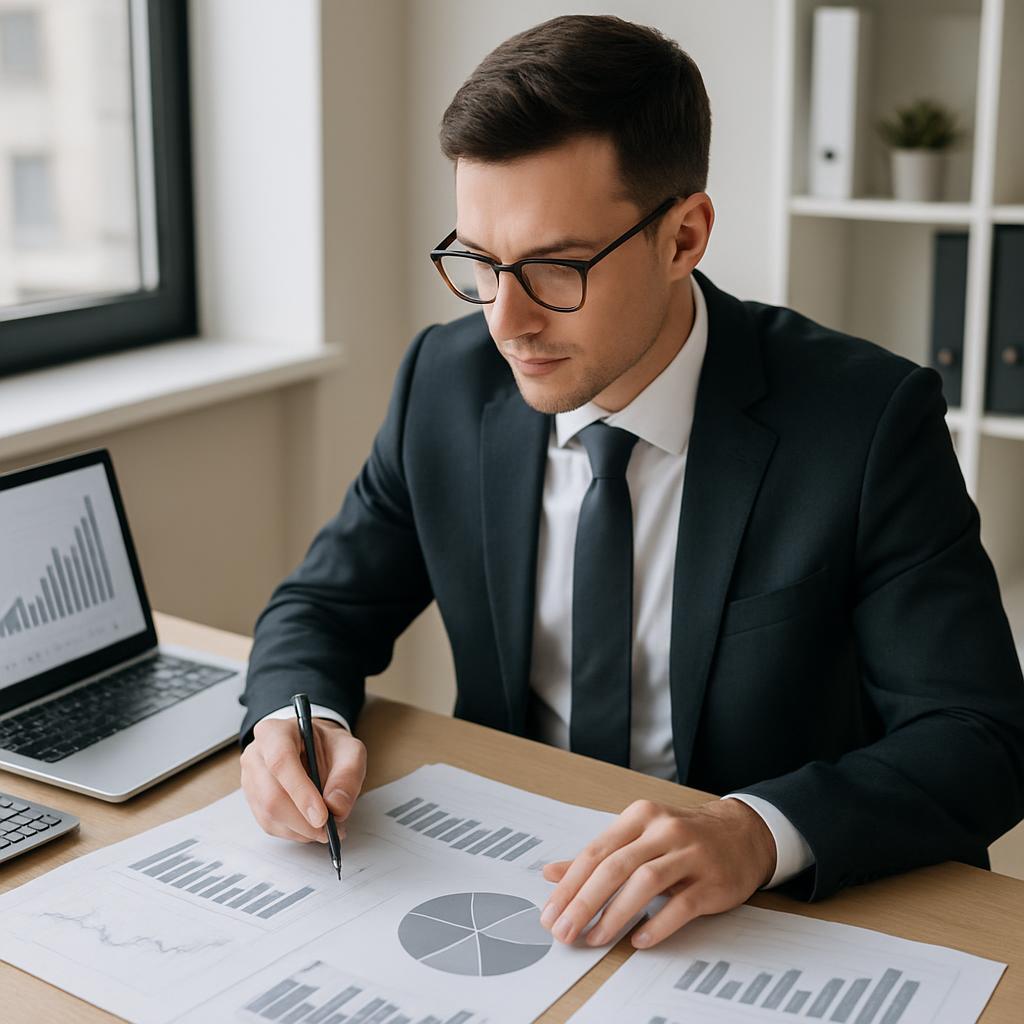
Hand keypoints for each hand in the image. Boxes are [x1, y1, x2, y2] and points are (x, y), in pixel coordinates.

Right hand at [240, 717, 366, 843]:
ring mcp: (250, 779)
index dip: (301, 792)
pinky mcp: (253, 801)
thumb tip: (336, 808)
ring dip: (301, 829)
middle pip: (272, 795)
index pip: (281, 762)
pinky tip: (311, 827)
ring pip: (269, 815)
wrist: (313, 747)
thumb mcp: (350, 750)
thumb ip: (348, 774)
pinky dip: (295, 832)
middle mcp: (256, 755)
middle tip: (331, 830)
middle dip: (304, 820)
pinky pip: (270, 825)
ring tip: (326, 829)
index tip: (323, 816)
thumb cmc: (328, 746)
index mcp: (275, 732)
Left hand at [539, 797, 775, 948]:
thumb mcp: (639, 837)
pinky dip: (657, 924)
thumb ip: (598, 856)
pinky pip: (681, 905)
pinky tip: (638, 939)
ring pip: (645, 883)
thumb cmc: (683, 837)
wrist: (742, 834)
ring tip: (595, 938)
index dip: (570, 884)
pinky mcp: (713, 881)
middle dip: (584, 902)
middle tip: (564, 931)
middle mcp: (664, 830)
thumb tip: (552, 873)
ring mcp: (690, 854)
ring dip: (615, 914)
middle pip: (616, 866)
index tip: (551, 912)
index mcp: (640, 816)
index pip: (596, 851)